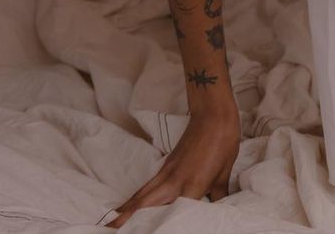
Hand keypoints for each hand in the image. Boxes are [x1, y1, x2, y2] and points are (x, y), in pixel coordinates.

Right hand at [105, 105, 240, 226]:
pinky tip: (132, 203)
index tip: (148, 231)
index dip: (161, 226)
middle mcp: (173, 181)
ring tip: (112, 222)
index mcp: (190, 186)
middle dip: (126, 218)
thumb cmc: (222, 141)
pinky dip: (136, 197)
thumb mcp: (223, 173)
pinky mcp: (166, 164)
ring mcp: (167, 171)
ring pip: (142, 194)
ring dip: (126, 209)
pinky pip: (147, 185)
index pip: (173, 215)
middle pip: (145, 204)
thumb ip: (217, 195)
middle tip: (111, 229)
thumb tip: (218, 209)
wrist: (213, 113)